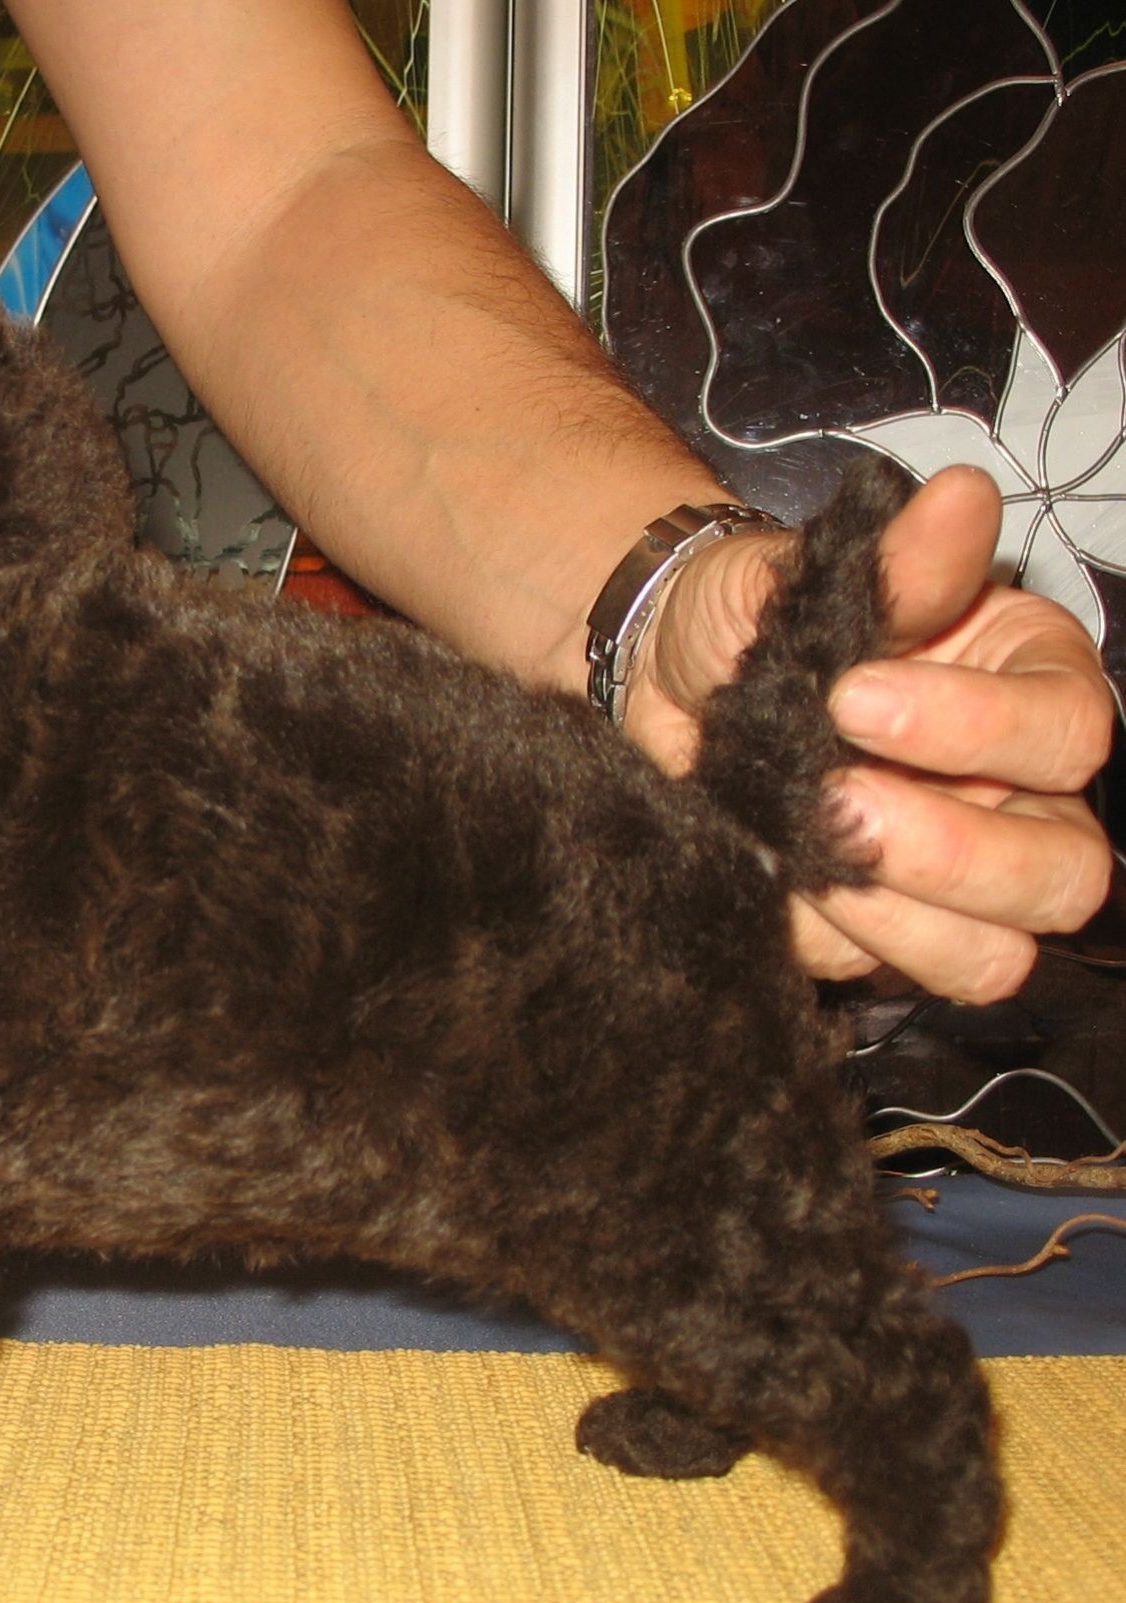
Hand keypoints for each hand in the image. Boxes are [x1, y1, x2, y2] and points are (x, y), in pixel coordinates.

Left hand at [627, 465, 1114, 1002]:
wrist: (660, 682)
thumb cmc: (756, 619)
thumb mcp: (813, 575)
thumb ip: (898, 562)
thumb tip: (960, 497)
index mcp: (1031, 688)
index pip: (1067, 734)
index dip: (974, 728)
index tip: (853, 696)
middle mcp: (1017, 796)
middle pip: (1063, 876)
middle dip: (951, 852)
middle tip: (836, 800)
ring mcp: (955, 883)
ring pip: (992, 956)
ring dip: (895, 918)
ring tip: (804, 847)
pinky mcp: (884, 938)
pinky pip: (885, 979)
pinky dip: (823, 937)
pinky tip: (769, 873)